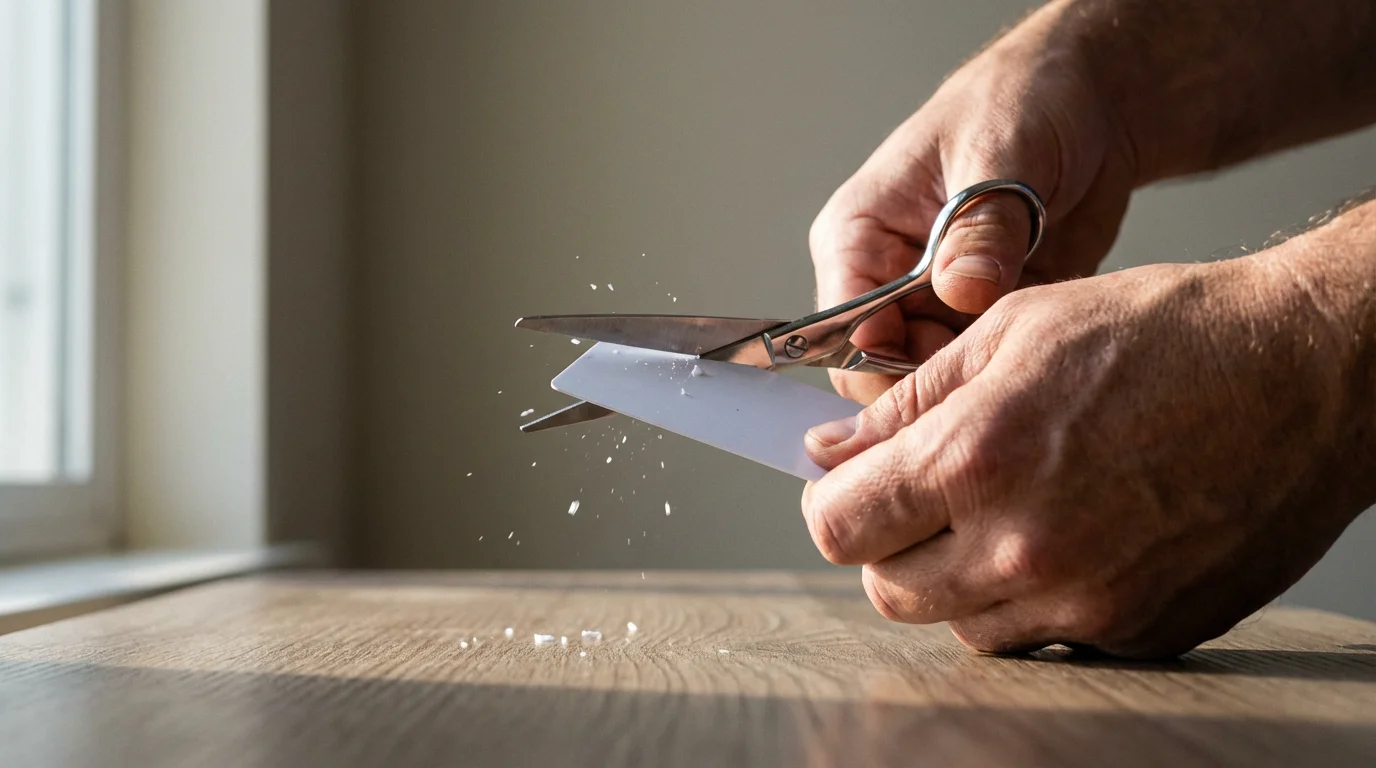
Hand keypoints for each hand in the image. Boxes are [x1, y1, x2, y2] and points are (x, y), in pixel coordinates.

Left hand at [800, 255, 1368, 657]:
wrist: (1308, 372)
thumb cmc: (1169, 332)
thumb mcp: (1016, 328)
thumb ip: (908, 402)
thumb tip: (832, 449)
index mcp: (981, 458)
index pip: (840, 526)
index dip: (832, 503)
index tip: (847, 487)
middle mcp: (1026, 545)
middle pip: (890, 590)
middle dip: (890, 543)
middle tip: (924, 496)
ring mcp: (1087, 601)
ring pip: (962, 624)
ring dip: (959, 577)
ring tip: (1009, 507)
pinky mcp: (1140, 630)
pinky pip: (1046, 636)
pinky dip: (1037, 597)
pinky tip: (1075, 532)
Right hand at [810, 19, 1137, 404]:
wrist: (1092, 103)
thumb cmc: (1020, 100)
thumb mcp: (1000, 152)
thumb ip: (981, 226)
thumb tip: (961, 290)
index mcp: (858, 235)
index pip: (843, 329)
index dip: (882, 364)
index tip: (942, 374)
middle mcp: (888, 277)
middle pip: (886, 367)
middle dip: (940, 377)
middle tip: (998, 365)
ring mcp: (938, 301)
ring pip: (940, 375)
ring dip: (983, 371)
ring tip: (1028, 340)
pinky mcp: (987, 315)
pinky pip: (989, 364)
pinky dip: (1017, 361)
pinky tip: (1045, 334)